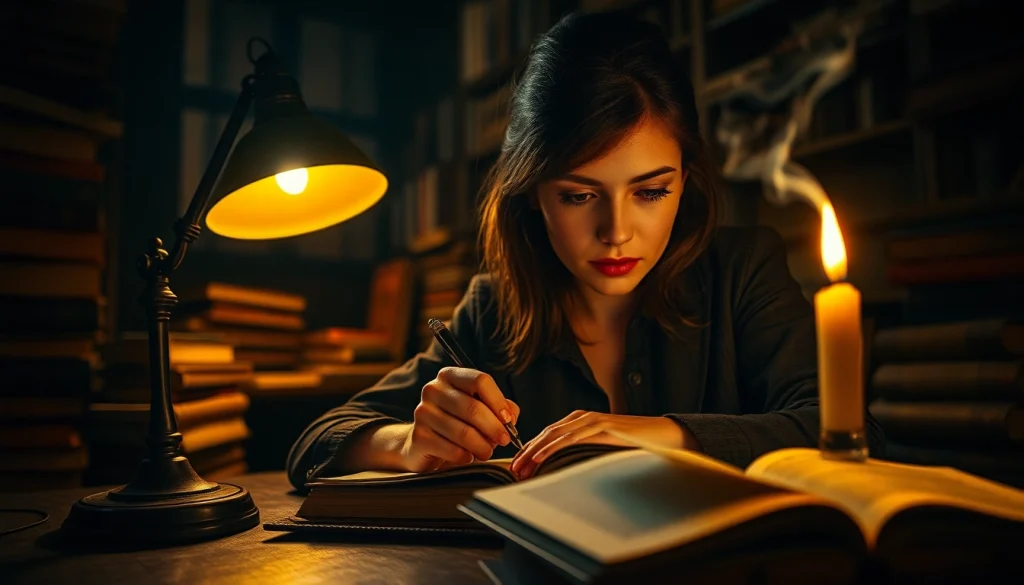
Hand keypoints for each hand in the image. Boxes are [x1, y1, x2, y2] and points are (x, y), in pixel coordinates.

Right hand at [398, 367, 519, 472]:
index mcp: (450, 376)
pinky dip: (466, 457)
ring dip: (482, 446)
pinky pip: (452, 450)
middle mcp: (433, 389)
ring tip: (487, 452)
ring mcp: (423, 412)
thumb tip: (510, 415)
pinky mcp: (418, 437)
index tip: (508, 420)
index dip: (498, 402)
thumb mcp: (481, 409)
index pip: (480, 381)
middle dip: (494, 428)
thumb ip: (501, 407)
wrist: (424, 443)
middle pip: (473, 408)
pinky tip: (468, 457)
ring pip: (464, 432)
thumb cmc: (458, 422)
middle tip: (505, 441)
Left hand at [510, 411, 695, 478]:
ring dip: (534, 451)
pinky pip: (572, 437)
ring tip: (520, 466)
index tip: (516, 467)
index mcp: (581, 422)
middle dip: (526, 452)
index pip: (549, 435)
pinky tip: (539, 457)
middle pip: (546, 434)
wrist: (665, 436)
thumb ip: (585, 453)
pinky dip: (552, 446)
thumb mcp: (603, 450)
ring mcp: (593, 419)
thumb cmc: (636, 445)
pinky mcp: (603, 425)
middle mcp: (583, 417)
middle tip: (512, 470)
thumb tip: (565, 471)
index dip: (530, 450)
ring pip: (555, 434)